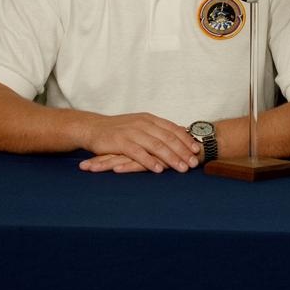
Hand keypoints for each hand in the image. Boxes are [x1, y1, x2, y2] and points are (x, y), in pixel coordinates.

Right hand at [80, 113, 200, 173]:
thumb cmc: (119, 129)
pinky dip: (150, 161)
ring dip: (171, 158)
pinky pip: (139, 153)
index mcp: (150, 119)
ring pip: (156, 146)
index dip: (186, 139)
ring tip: (181, 168)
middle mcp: (143, 124)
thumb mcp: (140, 125)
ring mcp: (132, 132)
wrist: (93, 128)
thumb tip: (177, 135)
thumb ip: (156, 130)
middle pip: (168, 138)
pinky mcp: (121, 142)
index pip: (172, 129)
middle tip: (193, 163)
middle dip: (183, 151)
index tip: (196, 149)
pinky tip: (159, 169)